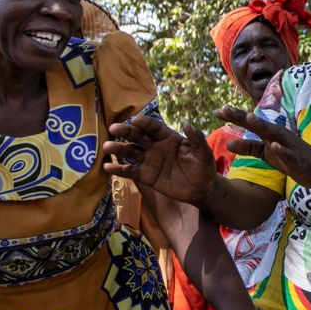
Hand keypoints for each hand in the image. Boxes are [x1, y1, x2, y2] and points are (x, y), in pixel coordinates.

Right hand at [103, 114, 217, 202]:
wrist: (201, 189)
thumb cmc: (203, 167)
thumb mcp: (203, 153)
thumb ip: (196, 138)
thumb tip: (187, 123)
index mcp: (168, 137)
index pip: (154, 127)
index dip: (145, 123)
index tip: (135, 120)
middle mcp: (155, 146)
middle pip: (138, 136)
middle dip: (126, 132)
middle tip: (114, 128)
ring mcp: (149, 161)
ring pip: (130, 152)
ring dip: (118, 148)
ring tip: (107, 146)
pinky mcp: (145, 176)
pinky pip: (129, 171)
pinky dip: (118, 169)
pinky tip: (107, 167)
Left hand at [217, 105, 310, 187]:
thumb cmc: (291, 158)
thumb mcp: (266, 154)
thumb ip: (249, 147)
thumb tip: (229, 143)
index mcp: (269, 134)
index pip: (249, 123)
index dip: (233, 117)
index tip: (216, 111)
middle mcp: (278, 135)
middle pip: (257, 124)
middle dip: (241, 116)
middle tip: (224, 108)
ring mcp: (288, 146)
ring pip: (273, 134)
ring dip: (262, 125)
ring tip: (249, 118)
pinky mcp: (296, 159)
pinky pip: (288, 154)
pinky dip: (281, 150)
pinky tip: (274, 146)